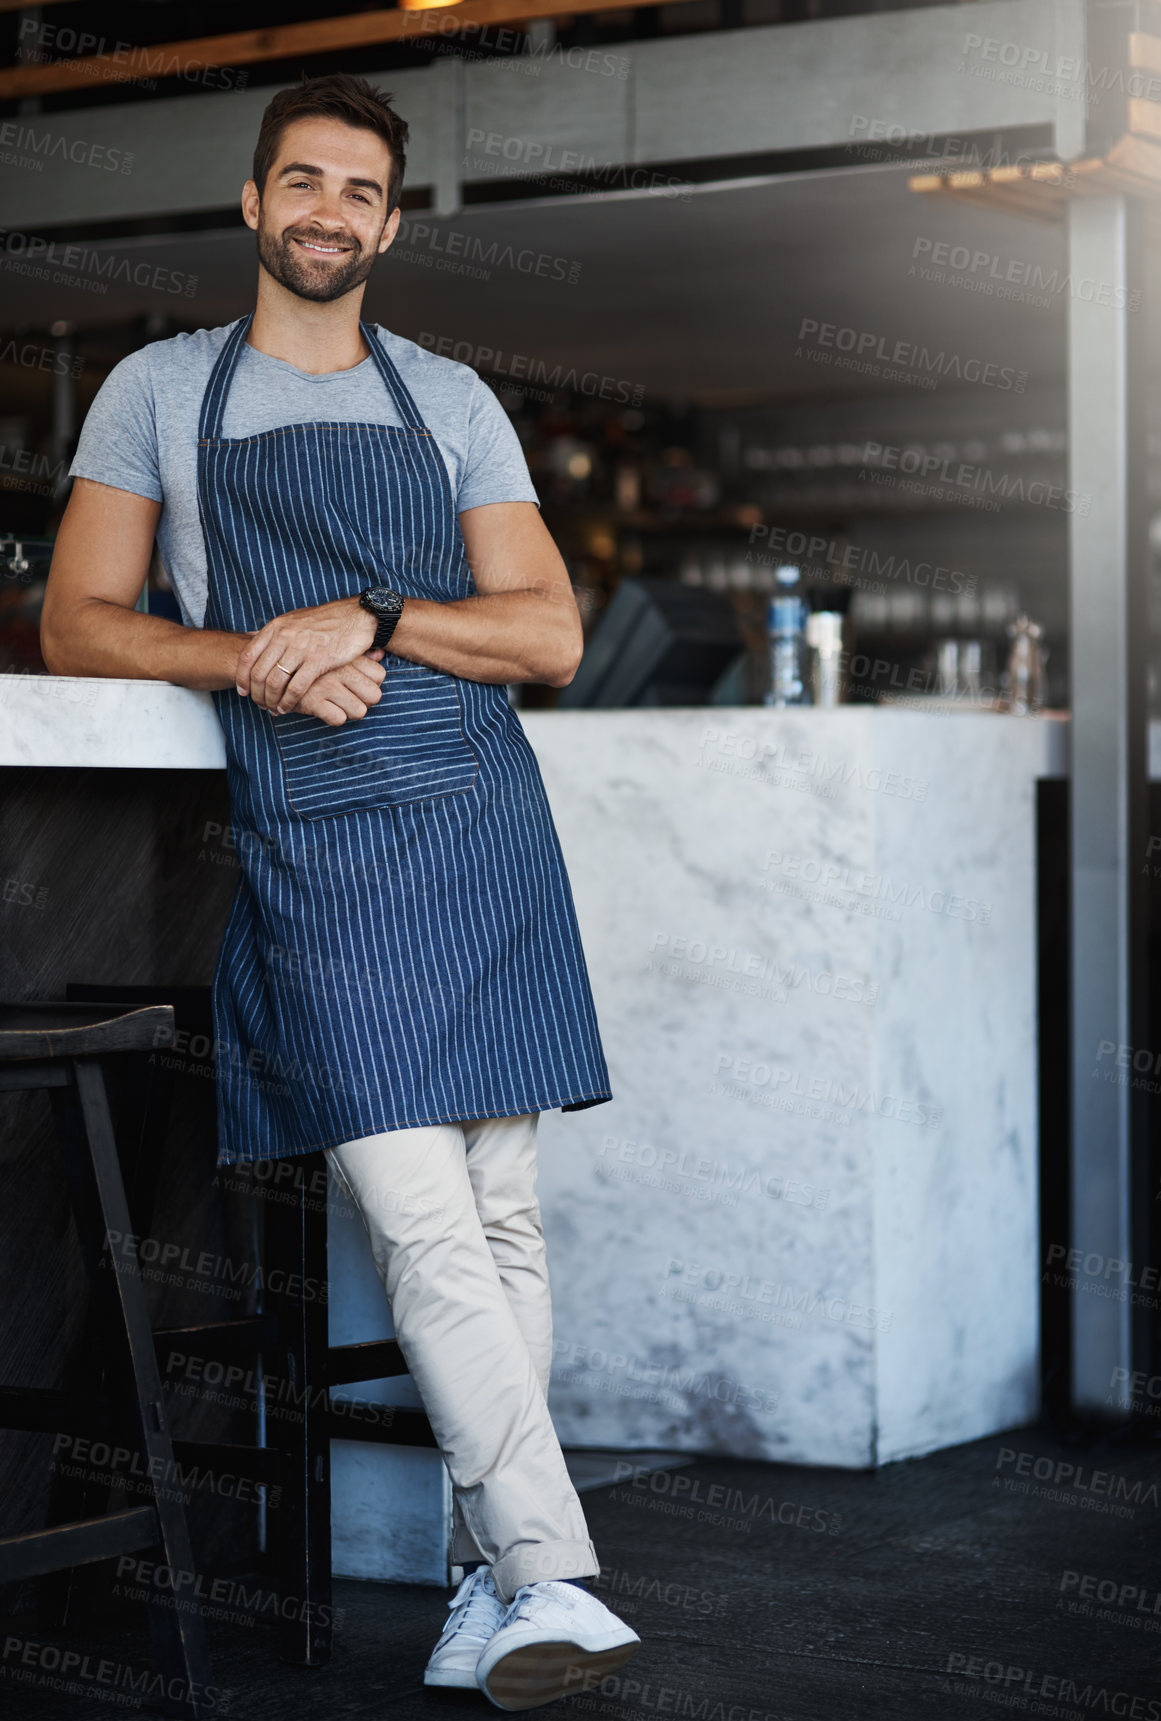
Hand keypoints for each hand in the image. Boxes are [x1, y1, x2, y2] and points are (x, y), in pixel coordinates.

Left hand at [236, 597, 378, 711]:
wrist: (357, 616)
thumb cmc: (327, 621)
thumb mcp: (296, 621)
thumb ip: (278, 633)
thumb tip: (260, 643)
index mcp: (276, 627)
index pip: (248, 655)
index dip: (242, 677)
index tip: (244, 691)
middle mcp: (285, 637)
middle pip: (259, 673)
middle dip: (257, 694)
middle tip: (259, 705)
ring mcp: (301, 649)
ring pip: (275, 682)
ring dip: (271, 700)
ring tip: (273, 709)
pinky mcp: (318, 661)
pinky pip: (296, 687)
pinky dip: (288, 702)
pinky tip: (287, 708)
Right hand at [294, 652, 385, 726]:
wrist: (272, 662)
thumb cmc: (309, 659)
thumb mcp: (335, 650)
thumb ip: (361, 655)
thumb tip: (380, 654)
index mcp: (349, 657)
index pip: (380, 676)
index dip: (372, 684)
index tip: (359, 687)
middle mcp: (342, 670)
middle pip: (375, 696)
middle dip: (364, 702)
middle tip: (350, 701)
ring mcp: (328, 685)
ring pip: (359, 711)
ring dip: (349, 712)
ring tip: (335, 705)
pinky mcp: (313, 700)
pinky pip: (338, 719)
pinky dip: (332, 718)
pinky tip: (322, 710)